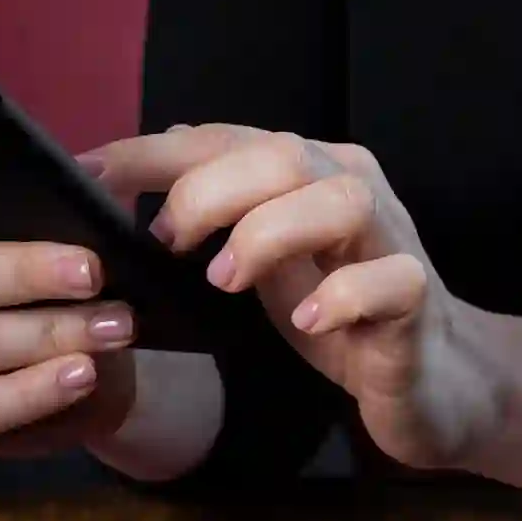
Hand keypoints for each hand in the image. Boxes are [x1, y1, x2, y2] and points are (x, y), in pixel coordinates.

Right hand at [0, 152, 138, 458]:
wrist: (88, 375)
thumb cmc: (55, 289)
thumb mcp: (57, 236)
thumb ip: (54, 203)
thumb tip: (82, 177)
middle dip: (25, 274)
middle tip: (91, 271)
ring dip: (46, 335)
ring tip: (112, 327)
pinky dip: (35, 391)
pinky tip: (80, 375)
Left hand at [86, 125, 506, 469]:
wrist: (433, 382)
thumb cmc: (343, 316)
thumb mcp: (266, 258)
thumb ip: (222, 207)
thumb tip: (157, 150)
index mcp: (311, 171)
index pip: (226, 138)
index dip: (152, 152)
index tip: (89, 177)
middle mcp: (355, 189)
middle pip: (282, 155)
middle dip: (208, 192)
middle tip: (166, 243)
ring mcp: (394, 241)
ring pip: (340, 198)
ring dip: (269, 233)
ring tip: (225, 279)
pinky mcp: (419, 301)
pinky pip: (389, 280)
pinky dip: (340, 294)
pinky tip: (304, 320)